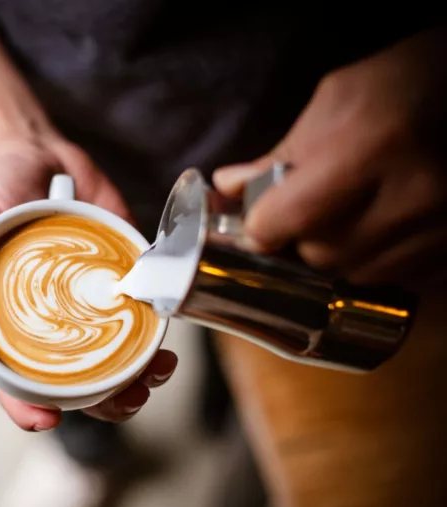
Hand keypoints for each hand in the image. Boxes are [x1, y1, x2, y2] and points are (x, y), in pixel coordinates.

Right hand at [0, 138, 177, 430]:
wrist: (39, 155)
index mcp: (12, 323)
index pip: (15, 379)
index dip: (27, 407)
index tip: (46, 420)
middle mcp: (55, 323)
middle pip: (78, 382)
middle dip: (105, 402)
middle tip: (128, 399)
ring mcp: (90, 304)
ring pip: (117, 358)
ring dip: (140, 375)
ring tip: (158, 371)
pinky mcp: (121, 280)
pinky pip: (141, 315)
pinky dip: (157, 333)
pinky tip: (168, 339)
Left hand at [213, 27, 446, 288]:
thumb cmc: (407, 81)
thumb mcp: (336, 100)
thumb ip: (280, 153)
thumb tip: (228, 188)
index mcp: (371, 145)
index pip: (291, 219)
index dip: (263, 227)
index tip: (258, 222)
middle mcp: (414, 193)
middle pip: (322, 254)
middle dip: (301, 238)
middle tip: (308, 210)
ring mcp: (443, 225)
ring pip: (358, 274)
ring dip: (339, 253)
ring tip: (349, 214)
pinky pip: (399, 279)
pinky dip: (378, 260)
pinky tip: (382, 226)